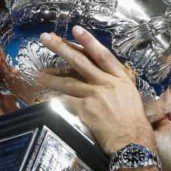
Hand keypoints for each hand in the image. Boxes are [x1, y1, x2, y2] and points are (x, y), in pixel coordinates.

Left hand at [34, 26, 153, 153]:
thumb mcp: (131, 97)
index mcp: (121, 79)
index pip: (103, 55)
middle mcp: (108, 83)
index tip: (76, 29)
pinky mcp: (86, 109)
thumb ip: (117, 85)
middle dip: (62, 48)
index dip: (89, 41)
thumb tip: (103, 78)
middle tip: (46, 38)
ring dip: (50, 77)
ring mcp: (96, 95)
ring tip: (36, 74)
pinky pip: (66, 101)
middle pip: (81, 62)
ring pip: (68, 82)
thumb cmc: (134, 123)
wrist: (132, 141)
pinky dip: (55, 100)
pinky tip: (44, 99)